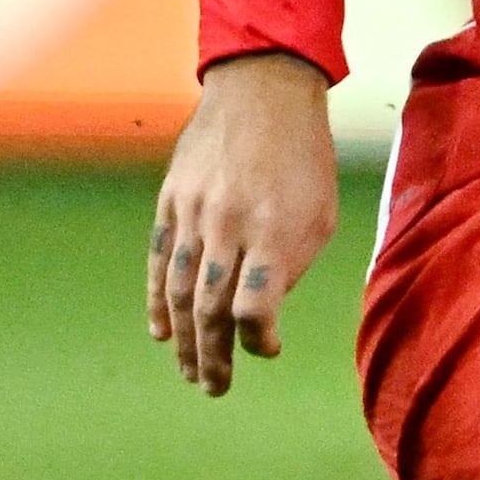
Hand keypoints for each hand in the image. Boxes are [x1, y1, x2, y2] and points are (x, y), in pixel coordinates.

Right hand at [149, 53, 339, 396]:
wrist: (262, 92)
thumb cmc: (304, 158)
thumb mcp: (320, 213)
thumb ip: (291, 266)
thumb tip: (262, 314)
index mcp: (273, 230)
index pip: (254, 305)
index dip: (258, 339)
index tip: (267, 349)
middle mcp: (228, 225)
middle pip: (212, 307)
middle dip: (213, 355)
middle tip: (216, 388)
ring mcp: (193, 213)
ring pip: (181, 290)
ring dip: (185, 338)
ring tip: (191, 371)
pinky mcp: (170, 201)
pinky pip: (160, 261)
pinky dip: (159, 300)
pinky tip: (162, 332)